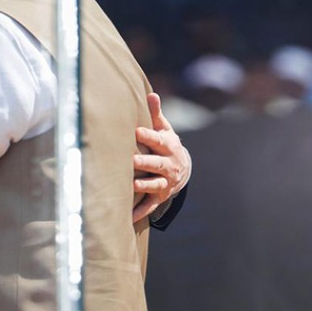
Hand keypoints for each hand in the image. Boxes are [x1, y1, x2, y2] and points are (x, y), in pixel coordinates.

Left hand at [132, 93, 191, 221]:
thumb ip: (155, 114)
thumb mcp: (164, 129)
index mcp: (169, 147)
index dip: (148, 136)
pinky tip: (128, 217)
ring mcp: (166, 182)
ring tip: (131, 184)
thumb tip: (151, 93)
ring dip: (144, 186)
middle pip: (157, 164)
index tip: (136, 131)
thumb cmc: (165, 144)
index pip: (158, 140)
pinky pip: (151, 205)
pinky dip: (141, 212)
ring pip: (155, 185)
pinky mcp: (160, 196)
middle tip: (131, 160)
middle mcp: (169, 166)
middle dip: (145, 162)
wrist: (182, 169)